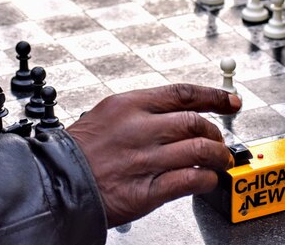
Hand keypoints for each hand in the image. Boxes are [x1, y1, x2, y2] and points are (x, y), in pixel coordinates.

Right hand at [67, 84, 240, 226]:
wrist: (53, 182)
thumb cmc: (80, 150)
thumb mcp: (107, 114)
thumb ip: (143, 112)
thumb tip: (179, 113)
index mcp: (129, 105)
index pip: (183, 93)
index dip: (214, 96)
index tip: (231, 101)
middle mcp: (139, 129)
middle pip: (195, 123)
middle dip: (215, 133)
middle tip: (220, 141)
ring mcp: (143, 160)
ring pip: (199, 150)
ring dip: (217, 157)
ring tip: (220, 162)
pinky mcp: (145, 190)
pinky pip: (189, 180)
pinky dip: (205, 179)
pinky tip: (206, 179)